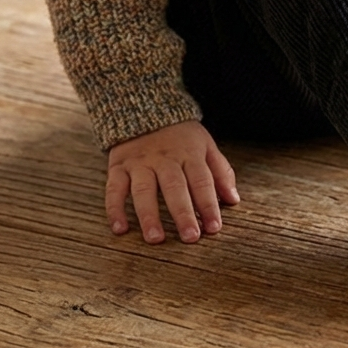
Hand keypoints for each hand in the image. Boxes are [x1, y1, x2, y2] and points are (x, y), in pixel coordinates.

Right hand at [105, 120, 239, 243]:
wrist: (145, 108)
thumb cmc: (180, 135)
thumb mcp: (206, 145)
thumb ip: (220, 171)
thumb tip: (233, 199)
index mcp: (189, 153)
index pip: (202, 181)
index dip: (209, 205)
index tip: (214, 228)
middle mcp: (165, 159)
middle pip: (175, 188)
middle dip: (183, 213)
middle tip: (190, 237)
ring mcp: (140, 163)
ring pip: (144, 190)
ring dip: (149, 215)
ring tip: (155, 239)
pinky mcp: (118, 166)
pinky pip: (114, 189)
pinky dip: (114, 209)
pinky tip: (120, 229)